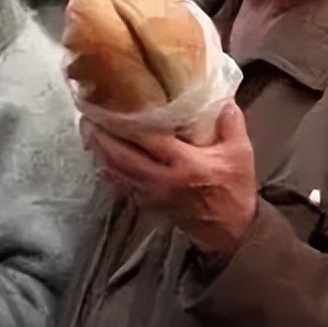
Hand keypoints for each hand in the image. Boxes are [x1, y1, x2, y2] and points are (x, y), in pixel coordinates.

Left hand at [82, 104, 257, 254]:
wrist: (231, 230)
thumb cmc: (235, 189)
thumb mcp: (240, 152)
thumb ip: (231, 122)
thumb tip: (221, 97)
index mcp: (187, 165)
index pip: (150, 141)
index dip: (127, 124)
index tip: (112, 107)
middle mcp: (164, 181)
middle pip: (122, 158)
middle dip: (101, 138)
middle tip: (87, 118)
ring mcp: (153, 196)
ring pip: (117, 173)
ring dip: (100, 153)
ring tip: (89, 133)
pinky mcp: (149, 205)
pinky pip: (121, 186)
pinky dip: (109, 171)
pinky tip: (101, 157)